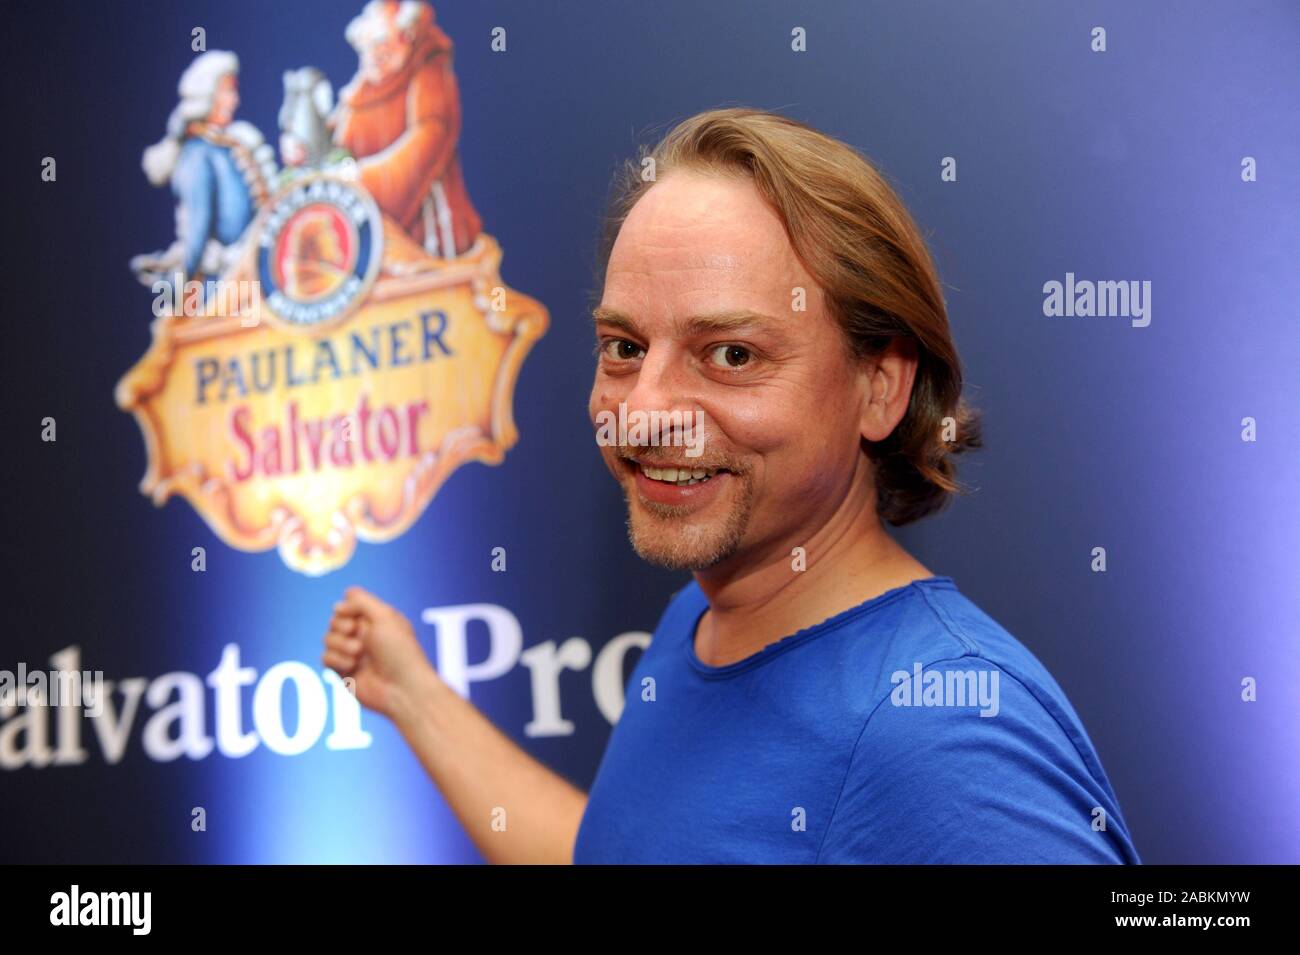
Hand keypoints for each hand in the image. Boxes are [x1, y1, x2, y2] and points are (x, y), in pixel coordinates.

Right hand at [321, 586, 436, 721]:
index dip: (346, 608)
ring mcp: (353, 654)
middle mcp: (364, 635)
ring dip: (340, 644)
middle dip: (341, 626)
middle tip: (357, 635)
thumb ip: (361, 602)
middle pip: (334, 620)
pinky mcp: (344, 672)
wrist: (402, 689)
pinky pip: (325, 658)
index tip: (355, 617)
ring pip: (327, 639)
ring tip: (358, 653)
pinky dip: (336, 660)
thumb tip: (339, 604)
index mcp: (376, 620)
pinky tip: (352, 667)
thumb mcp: (385, 617)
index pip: (348, 604)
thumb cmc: (399, 651)